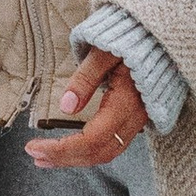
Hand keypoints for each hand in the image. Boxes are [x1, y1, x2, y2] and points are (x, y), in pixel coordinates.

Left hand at [27, 47, 148, 169]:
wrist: (161, 36)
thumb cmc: (132, 37)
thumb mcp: (104, 50)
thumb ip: (86, 78)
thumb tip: (66, 107)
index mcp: (126, 101)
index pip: (91, 139)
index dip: (62, 149)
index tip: (34, 147)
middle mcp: (135, 117)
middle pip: (98, 152)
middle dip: (64, 158)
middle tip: (35, 155)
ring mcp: (139, 120)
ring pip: (107, 152)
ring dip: (76, 159)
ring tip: (47, 158)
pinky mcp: (137, 118)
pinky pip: (114, 144)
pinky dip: (90, 151)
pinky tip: (73, 148)